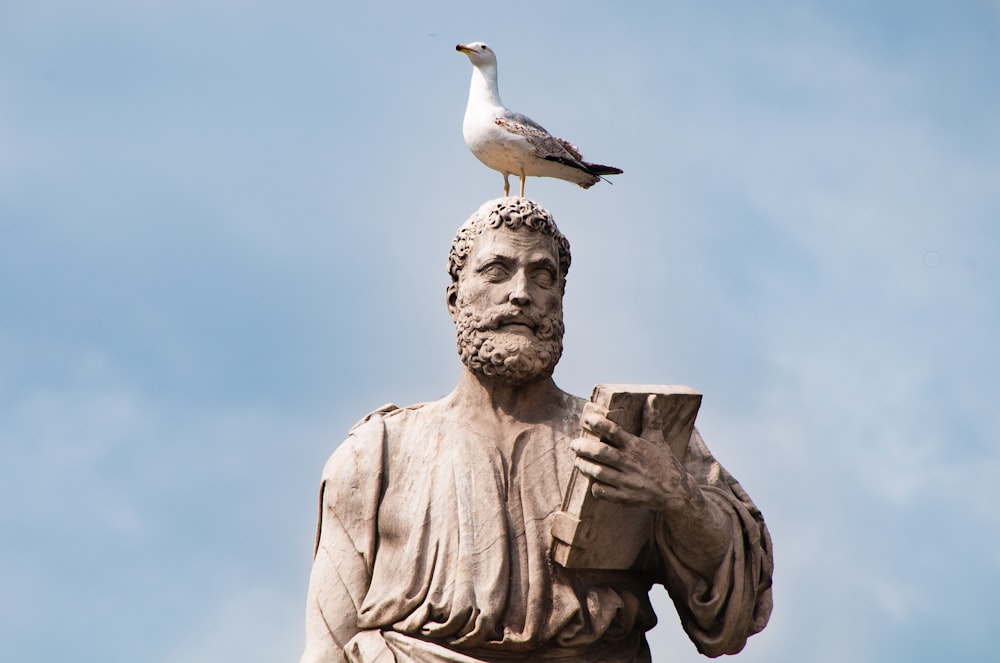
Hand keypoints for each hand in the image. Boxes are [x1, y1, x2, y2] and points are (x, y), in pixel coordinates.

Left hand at [569, 400, 700, 512]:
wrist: (677, 493)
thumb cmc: (665, 463)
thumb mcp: (658, 439)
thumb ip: (651, 419)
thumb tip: (652, 397)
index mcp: (636, 446)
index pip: (613, 431)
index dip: (598, 423)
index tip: (587, 418)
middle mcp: (630, 463)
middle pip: (601, 453)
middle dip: (583, 447)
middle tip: (574, 444)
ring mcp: (627, 481)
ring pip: (598, 472)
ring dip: (584, 466)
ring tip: (578, 461)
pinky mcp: (625, 497)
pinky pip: (603, 492)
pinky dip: (595, 487)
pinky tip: (592, 482)